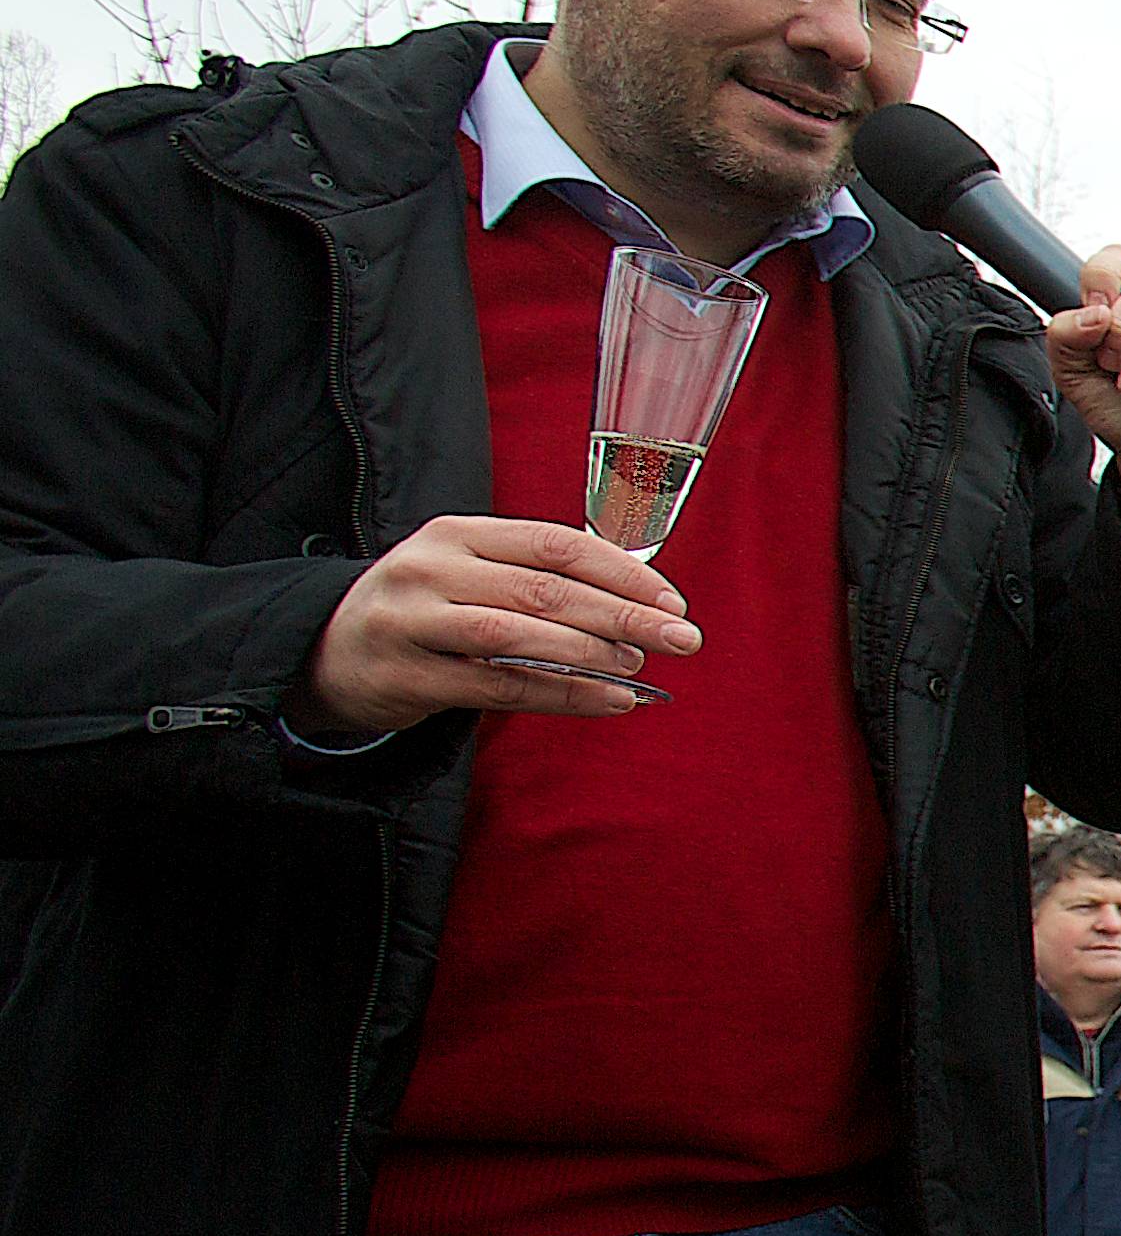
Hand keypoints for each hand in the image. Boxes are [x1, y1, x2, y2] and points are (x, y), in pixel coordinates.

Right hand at [298, 512, 708, 731]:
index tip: (672, 600)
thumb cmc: (422, 611)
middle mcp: (433, 568)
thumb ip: (537, 579)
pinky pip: (500, 685)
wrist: (323, 652)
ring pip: (520, 634)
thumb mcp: (468, 574)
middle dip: (625, 614)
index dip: (622, 572)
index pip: (556, 544)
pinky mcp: (407, 675)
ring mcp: (414, 621)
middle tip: (682, 638)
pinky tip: (610, 700)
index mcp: (458, 534)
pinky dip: (563, 693)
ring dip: (593, 653)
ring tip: (641, 667)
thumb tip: (638, 604)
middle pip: (546, 589)